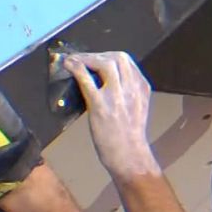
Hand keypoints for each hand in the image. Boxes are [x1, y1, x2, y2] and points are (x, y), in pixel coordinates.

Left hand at [62, 51, 161, 182]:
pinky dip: (76, 68)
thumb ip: (130, 93)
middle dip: (98, 55)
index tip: (98, 60)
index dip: (109, 57)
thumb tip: (111, 82)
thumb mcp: (138, 109)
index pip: (127, 62)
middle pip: (117, 58)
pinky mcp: (100, 105)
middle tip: (85, 60)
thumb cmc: (131, 137)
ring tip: (76, 61)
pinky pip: (87, 79)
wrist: (129, 157)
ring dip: (87, 58)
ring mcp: (116, 96)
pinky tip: (69, 65)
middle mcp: (131, 89)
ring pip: (104, 63)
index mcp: (142, 89)